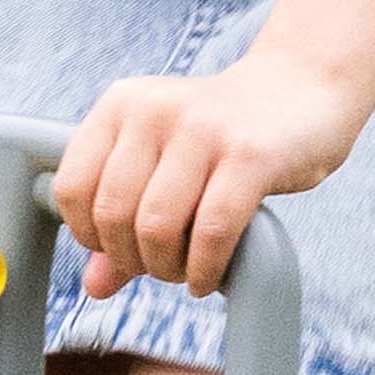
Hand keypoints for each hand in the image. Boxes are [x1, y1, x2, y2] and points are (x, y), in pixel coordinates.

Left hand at [57, 50, 371, 296]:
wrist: (303, 87)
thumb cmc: (223, 134)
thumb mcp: (163, 163)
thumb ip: (125, 220)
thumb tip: (94, 287)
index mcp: (121, 103)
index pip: (72, 188)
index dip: (89, 235)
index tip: (118, 249)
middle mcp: (155, 109)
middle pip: (113, 214)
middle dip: (132, 259)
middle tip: (159, 267)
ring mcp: (203, 128)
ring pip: (157, 226)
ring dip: (167, 268)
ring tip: (183, 272)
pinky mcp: (251, 154)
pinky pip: (211, 231)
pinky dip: (203, 269)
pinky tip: (208, 278)